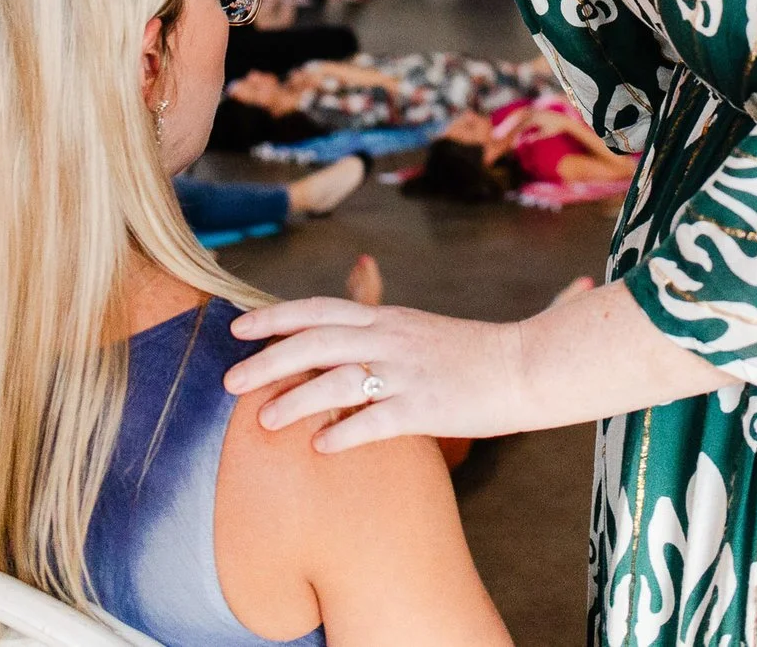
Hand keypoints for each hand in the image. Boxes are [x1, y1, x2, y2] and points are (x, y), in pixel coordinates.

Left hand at [224, 298, 527, 453]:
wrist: (526, 365)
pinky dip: (344, 433)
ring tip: (264, 420)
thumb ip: (378, 333)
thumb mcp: (418, 332)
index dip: (275, 317)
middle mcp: (391, 339)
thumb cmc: (472, 355)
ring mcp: (408, 373)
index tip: (238, 329)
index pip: (319, 309)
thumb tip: (342, 340)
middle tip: (230, 381)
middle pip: (316, 341)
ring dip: (297, 399)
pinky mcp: (427, 408)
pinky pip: (376, 421)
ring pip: (338, 380)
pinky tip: (321, 448)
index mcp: (387, 319)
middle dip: (269, 360)